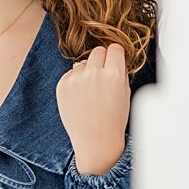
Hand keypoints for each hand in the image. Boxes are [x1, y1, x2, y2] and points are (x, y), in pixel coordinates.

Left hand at [56, 43, 130, 174]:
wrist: (96, 140)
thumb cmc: (113, 120)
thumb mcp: (125, 93)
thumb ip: (119, 72)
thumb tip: (111, 57)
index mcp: (114, 74)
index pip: (114, 48)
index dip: (116, 55)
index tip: (115, 60)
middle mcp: (94, 73)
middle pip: (98, 51)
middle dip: (102, 60)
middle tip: (103, 76)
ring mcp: (76, 79)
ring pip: (83, 62)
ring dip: (87, 71)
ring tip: (91, 91)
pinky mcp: (62, 85)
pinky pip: (71, 73)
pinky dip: (76, 81)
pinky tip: (81, 97)